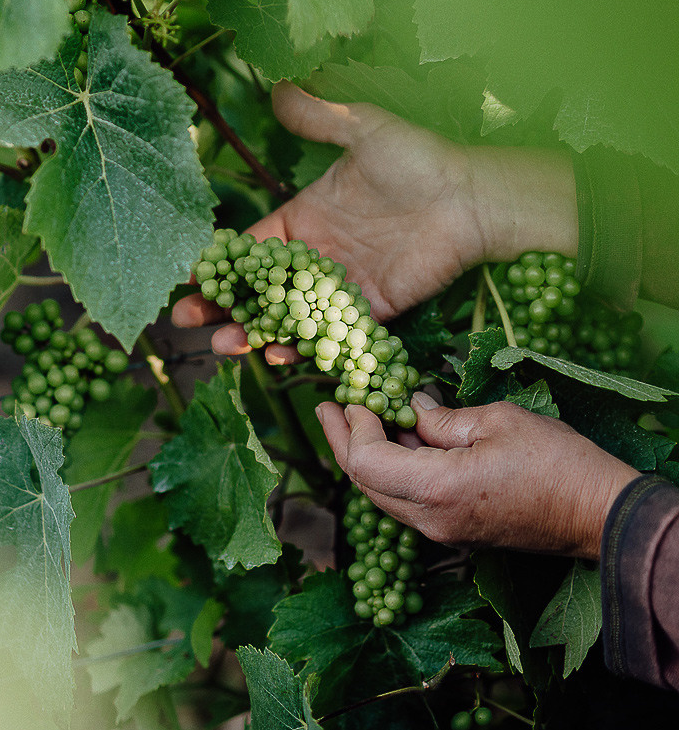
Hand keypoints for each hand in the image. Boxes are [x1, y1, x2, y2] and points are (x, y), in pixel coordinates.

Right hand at [172, 83, 576, 359]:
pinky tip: (277, 357)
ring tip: (223, 346)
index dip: (216, 263)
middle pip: (257, 290)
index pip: (250, 247)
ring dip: (252, 334)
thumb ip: (318, 116)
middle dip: (219, 307)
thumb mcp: (363, 129)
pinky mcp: (369, 310)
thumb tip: (278, 85)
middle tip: (187, 321)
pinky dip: (303, 348)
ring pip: (286, 317)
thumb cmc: (419, 159)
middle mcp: (317, 256)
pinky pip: (330, 335)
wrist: (473, 199)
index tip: (186, 279)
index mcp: (305, 217)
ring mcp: (341, 287)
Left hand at [317, 392, 638, 558]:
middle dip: (344, 442)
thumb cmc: (558, 463)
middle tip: (331, 407)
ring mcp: (442, 531)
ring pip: (384, 496)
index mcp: (436, 490)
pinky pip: (408, 502)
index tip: (348, 399)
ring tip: (358, 418)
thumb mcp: (497, 422)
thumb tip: (410, 408)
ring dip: (367, 457)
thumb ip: (442, 418)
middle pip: (365, 484)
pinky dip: (394, 471)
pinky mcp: (456, 532)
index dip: (351, 430)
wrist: (601, 514)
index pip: (366, 463)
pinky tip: (398, 441)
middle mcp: (430, 520)